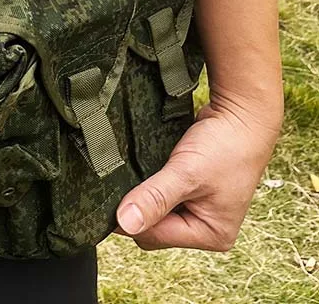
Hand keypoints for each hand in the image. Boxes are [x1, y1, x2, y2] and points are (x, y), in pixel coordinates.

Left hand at [115, 89, 282, 251]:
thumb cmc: (224, 146)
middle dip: (138, 205)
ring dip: (143, 192)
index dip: (130, 217)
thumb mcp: (186, 173)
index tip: (110, 195)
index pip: (154, 236)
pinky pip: (160, 192)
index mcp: (210, 234)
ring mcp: (198, 207)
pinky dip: (149, 182)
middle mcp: (204, 226)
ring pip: (154, 209)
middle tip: (126, 178)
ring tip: (138, 170)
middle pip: (153, 226)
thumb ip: (155, 198)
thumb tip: (125, 222)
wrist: (242, 115)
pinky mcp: (190, 189)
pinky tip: (143, 167)